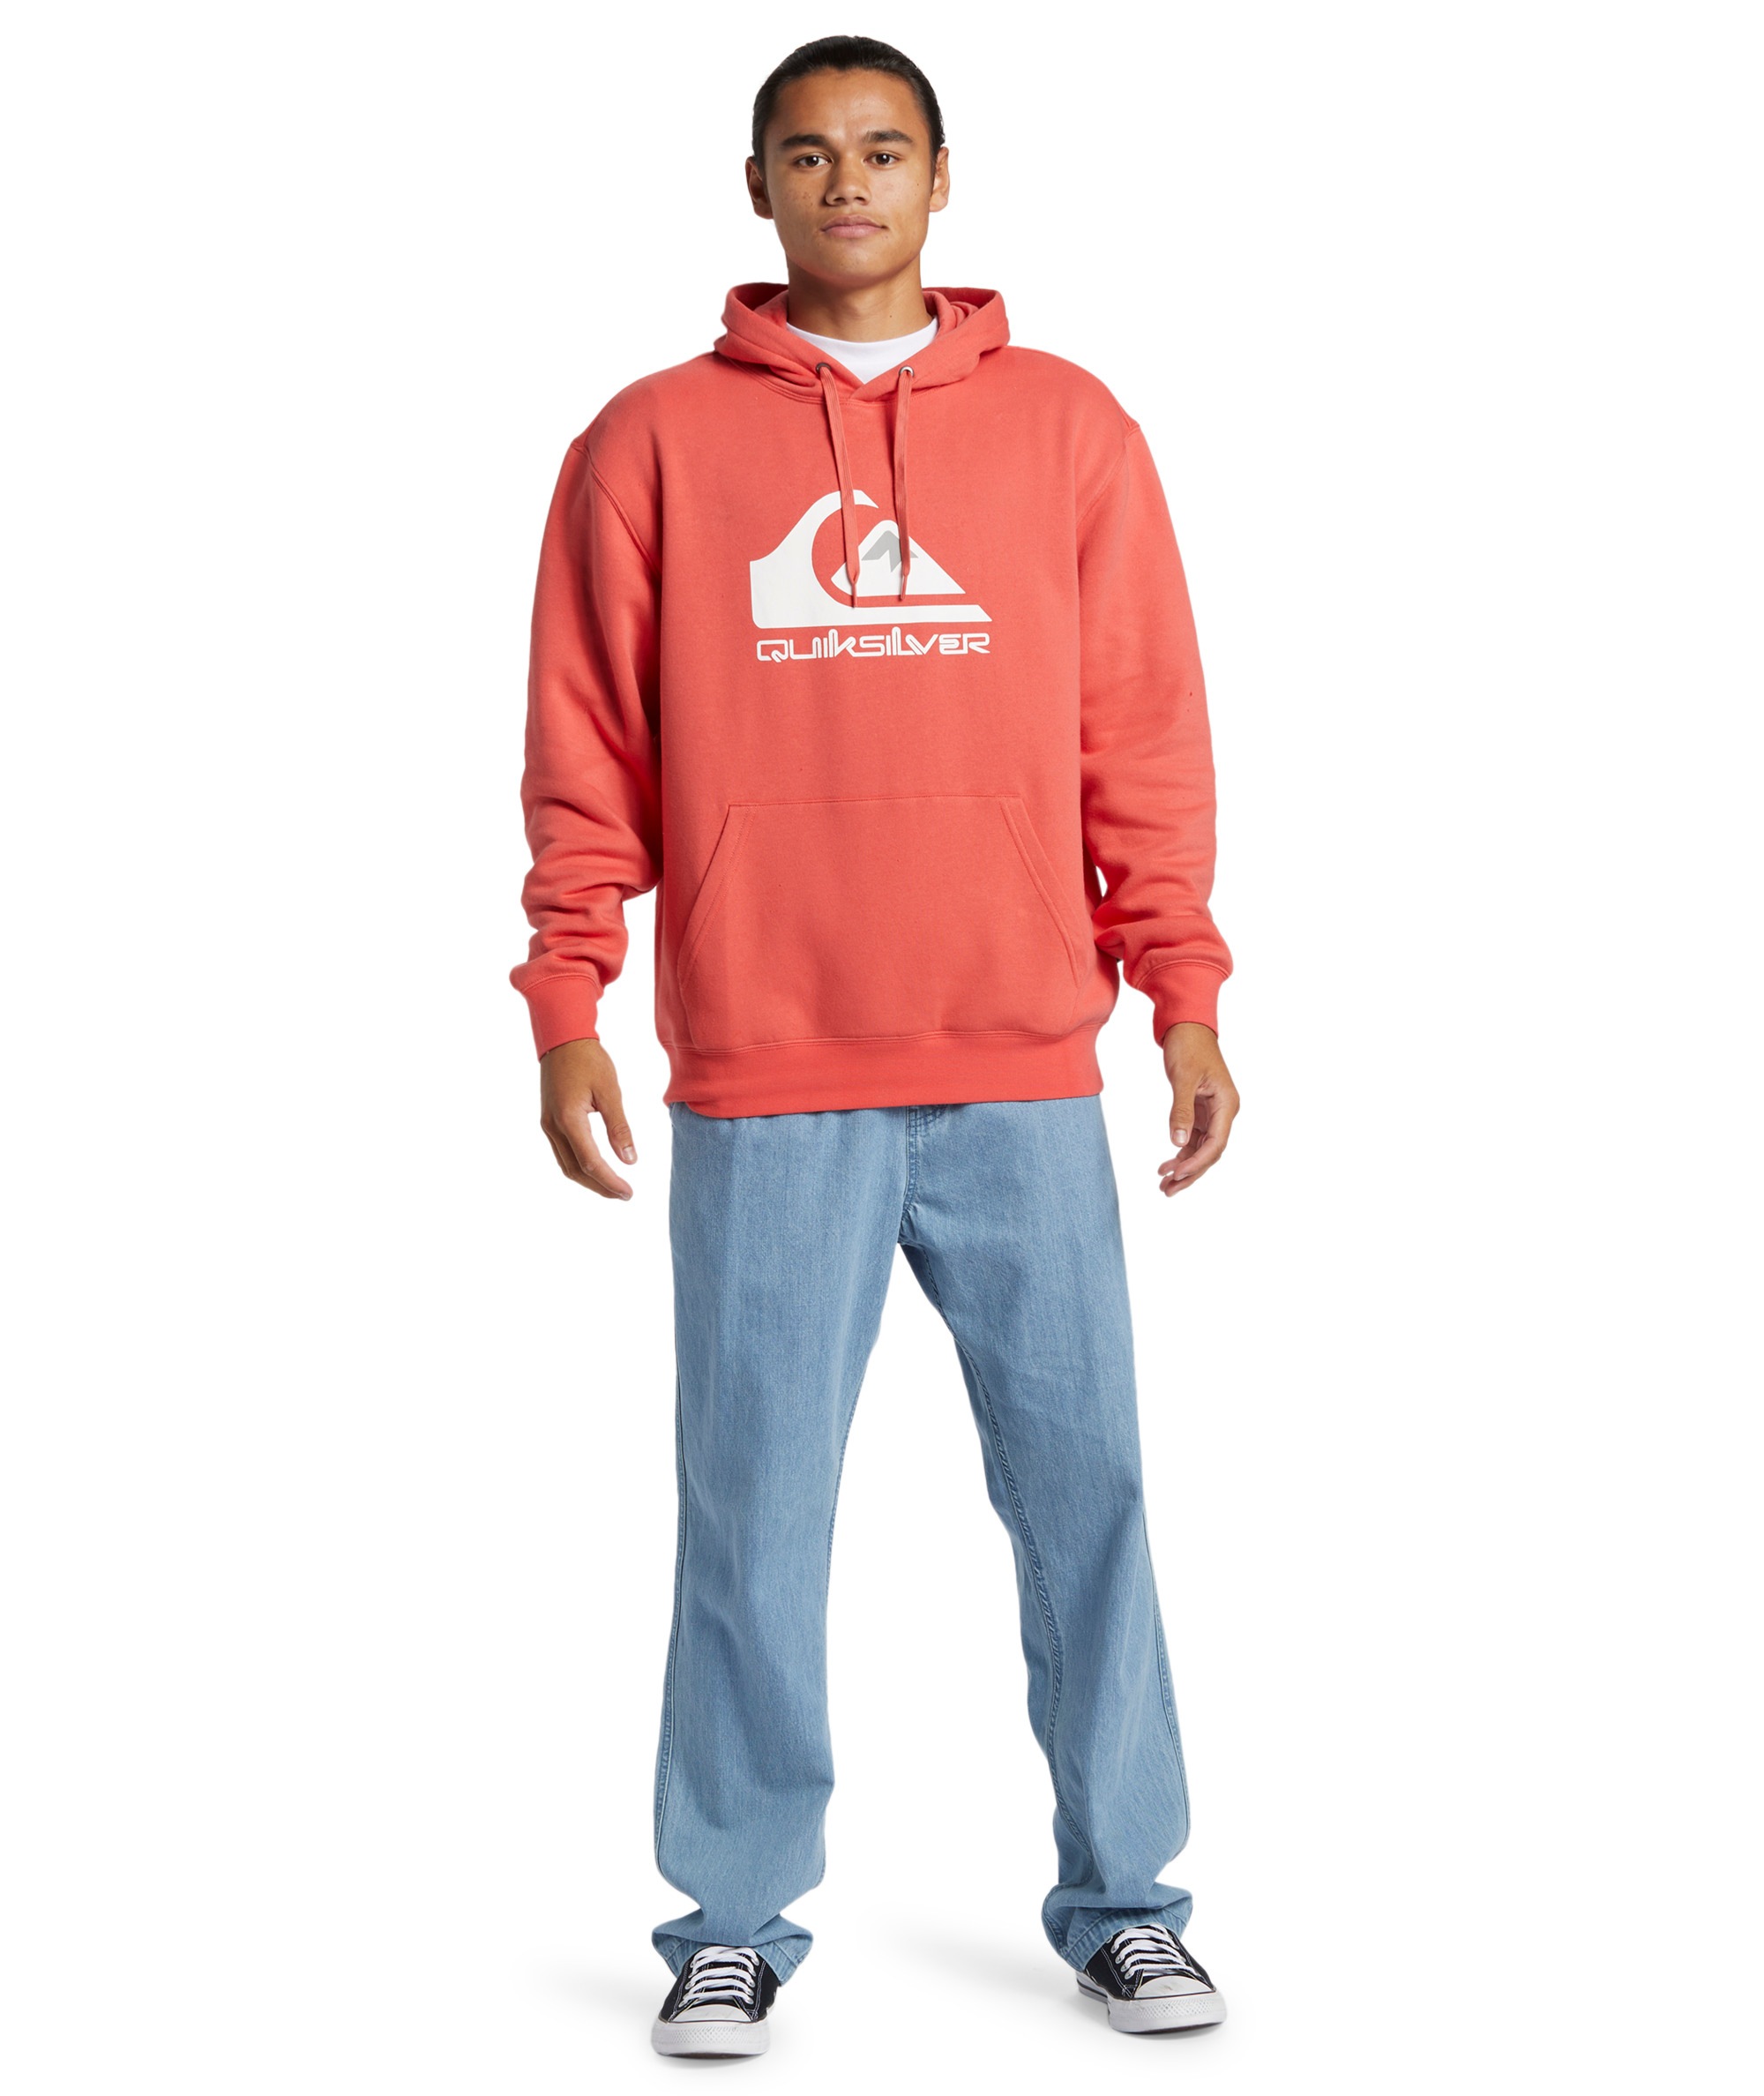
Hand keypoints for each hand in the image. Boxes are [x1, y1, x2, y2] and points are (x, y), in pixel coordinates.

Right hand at [539, 1038, 637, 1199]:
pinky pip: (562, 1152)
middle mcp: (553, 1126)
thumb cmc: (588, 1060)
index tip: (628, 1192)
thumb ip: (619, 1127)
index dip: (609, 1181)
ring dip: (588, 1180)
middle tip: (624, 1195)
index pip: (590, 1162)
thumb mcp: (610, 1091)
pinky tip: (596, 1168)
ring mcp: (548, 1125)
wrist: (562, 1038)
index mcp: (569, 1119)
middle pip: (575, 1170)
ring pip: (566, 1164)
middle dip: (599, 1187)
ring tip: (612, 1187)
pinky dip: (579, 1166)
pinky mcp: (549, 1121)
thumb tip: (630, 1160)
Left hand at [1159, 1022, 1239, 1195]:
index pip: (1216, 1144)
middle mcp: (1224, 1111)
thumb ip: (1181, 1110)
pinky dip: (1180, 1152)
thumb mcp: (1183, 1078)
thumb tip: (1177, 1142)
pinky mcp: (1200, 1110)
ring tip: (1164, 1185)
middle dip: (1190, 1173)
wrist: (1186, 1025)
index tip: (1176, 1174)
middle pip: (1210, 1152)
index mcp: (1227, 1104)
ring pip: (1201, 1148)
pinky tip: (1166, 1165)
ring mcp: (1212, 1112)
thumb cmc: (1188, 1046)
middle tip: (1167, 1191)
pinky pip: (1193, 1138)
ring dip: (1184, 1167)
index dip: (1196, 1163)